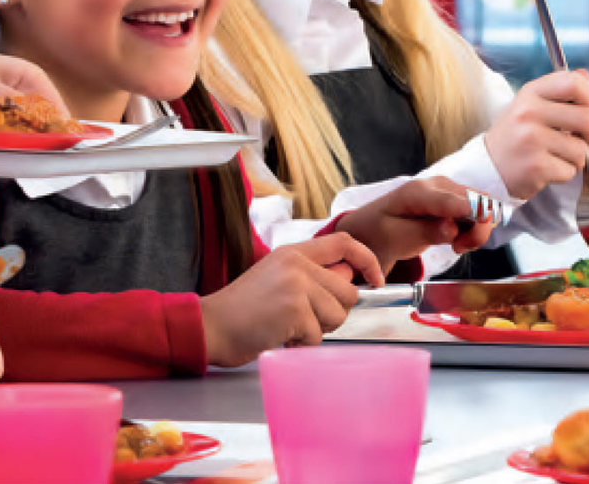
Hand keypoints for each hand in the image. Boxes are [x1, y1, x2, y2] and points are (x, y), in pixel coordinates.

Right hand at [199, 233, 382, 366]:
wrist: (212, 325)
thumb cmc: (242, 309)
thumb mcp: (276, 277)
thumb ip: (310, 274)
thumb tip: (348, 278)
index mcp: (293, 252)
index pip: (344, 242)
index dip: (367, 260)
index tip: (376, 278)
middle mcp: (296, 264)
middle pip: (347, 290)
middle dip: (332, 312)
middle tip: (302, 319)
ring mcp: (296, 285)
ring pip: (337, 315)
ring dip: (316, 330)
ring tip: (286, 326)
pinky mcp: (294, 310)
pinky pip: (318, 336)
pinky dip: (301, 344)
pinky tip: (279, 336)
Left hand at [334, 177, 493, 271]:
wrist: (370, 229)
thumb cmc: (379, 233)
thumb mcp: (397, 238)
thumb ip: (426, 232)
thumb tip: (452, 229)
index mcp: (419, 191)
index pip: (460, 202)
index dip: (474, 223)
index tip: (460, 245)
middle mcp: (437, 185)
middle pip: (480, 202)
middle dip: (478, 230)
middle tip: (458, 248)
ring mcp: (446, 190)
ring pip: (483, 207)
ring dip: (476, 231)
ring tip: (456, 245)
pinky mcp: (451, 200)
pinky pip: (477, 212)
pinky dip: (473, 229)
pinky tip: (456, 240)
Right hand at [485, 71, 588, 199]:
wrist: (488, 167)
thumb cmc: (516, 135)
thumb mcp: (530, 106)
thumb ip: (558, 92)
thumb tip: (586, 74)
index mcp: (530, 93)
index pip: (573, 83)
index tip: (584, 111)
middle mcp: (528, 112)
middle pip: (588, 118)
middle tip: (583, 139)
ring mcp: (530, 139)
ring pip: (581, 149)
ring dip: (575, 158)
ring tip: (555, 155)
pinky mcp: (535, 165)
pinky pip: (570, 170)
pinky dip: (563, 173)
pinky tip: (546, 169)